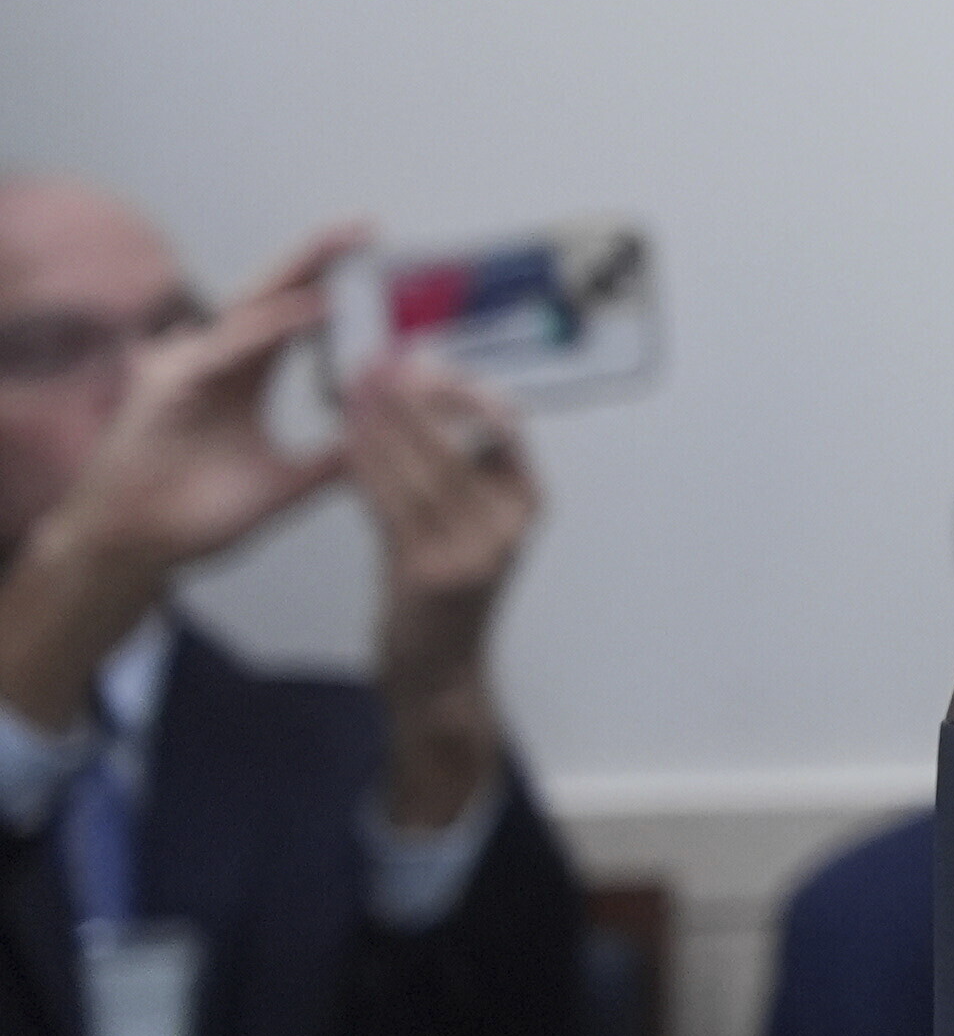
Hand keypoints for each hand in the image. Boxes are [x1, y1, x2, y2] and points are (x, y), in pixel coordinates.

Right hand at [0, 230, 360, 731]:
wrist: (138, 551)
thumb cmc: (197, 516)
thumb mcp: (284, 484)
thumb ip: (330, 462)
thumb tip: (384, 446)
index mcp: (248, 376)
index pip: (296, 318)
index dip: (334, 287)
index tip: (382, 262)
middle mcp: (220, 362)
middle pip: (275, 297)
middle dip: (318, 258)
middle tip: (367, 225)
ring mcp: (192, 369)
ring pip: (253, 309)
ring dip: (300, 274)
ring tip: (346, 243)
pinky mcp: (170, 386)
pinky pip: (231, 346)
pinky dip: (274, 325)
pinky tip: (314, 307)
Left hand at [340, 353, 541, 833]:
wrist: (439, 674)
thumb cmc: (445, 596)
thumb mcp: (470, 529)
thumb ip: (457, 476)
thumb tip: (419, 410)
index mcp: (526, 504)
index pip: (504, 425)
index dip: (462, 388)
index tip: (424, 361)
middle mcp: (507, 525)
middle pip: (456, 440)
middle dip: (412, 396)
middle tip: (376, 361)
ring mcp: (472, 550)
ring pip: (421, 467)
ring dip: (382, 423)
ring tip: (353, 388)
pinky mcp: (428, 573)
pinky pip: (391, 503)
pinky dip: (366, 465)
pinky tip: (345, 439)